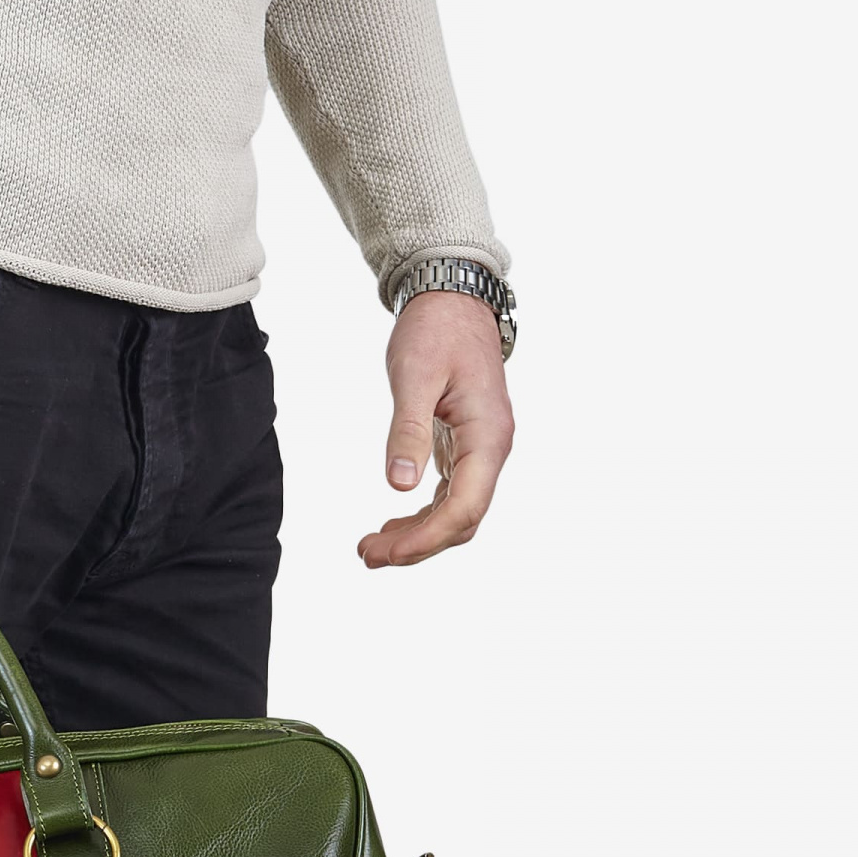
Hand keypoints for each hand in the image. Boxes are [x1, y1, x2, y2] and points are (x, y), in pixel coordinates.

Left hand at [356, 292, 513, 568]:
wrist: (453, 300)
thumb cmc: (435, 332)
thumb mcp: (414, 376)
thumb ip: (407, 430)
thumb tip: (397, 485)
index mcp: (487, 436)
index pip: (464, 508)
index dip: (426, 538)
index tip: (384, 552)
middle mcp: (491, 449)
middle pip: (462, 519)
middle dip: (417, 545)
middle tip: (366, 556)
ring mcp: (480, 449)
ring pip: (457, 511)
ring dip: (418, 534)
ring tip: (372, 547)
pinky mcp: (465, 445)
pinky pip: (451, 494)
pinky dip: (423, 514)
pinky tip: (393, 522)